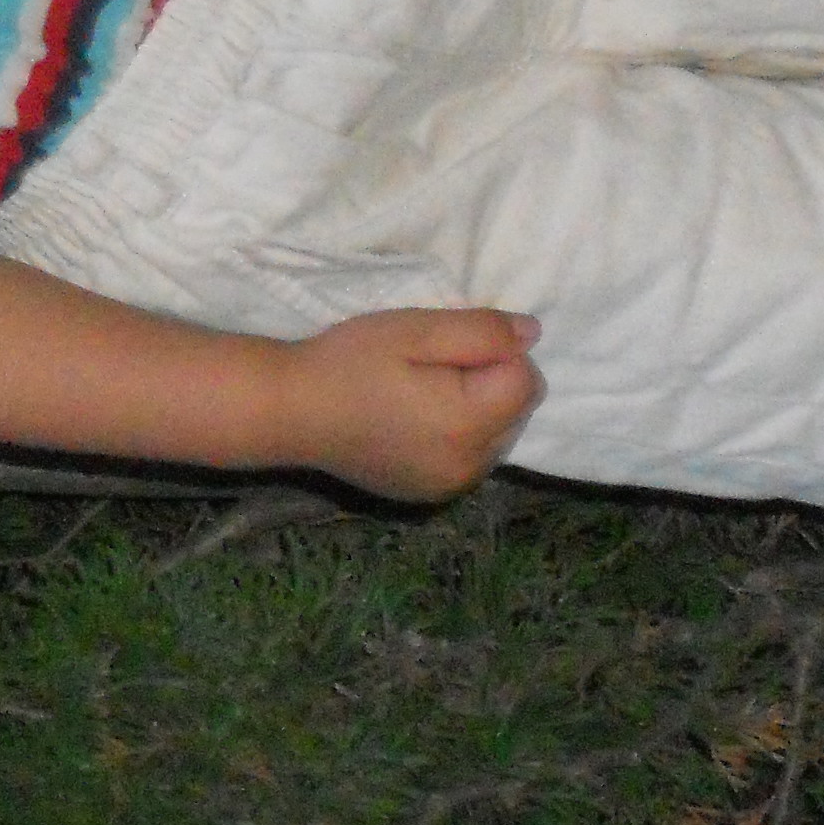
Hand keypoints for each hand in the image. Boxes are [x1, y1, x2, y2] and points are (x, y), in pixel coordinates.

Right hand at [270, 307, 545, 501]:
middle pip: (517, 411)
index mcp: (470, 424)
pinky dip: (457, 437)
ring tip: (420, 395)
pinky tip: (414, 422)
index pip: (526, 379)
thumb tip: (532, 334)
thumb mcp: (416, 329)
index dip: (492, 352)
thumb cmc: (350, 362)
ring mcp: (450, 487)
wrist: (290, 412)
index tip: (443, 348)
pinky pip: (471, 459)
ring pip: (497, 436)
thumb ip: (481, 331)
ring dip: (476, 411)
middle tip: (429, 368)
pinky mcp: (431, 495)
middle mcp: (470, 467)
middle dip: (489, 383)